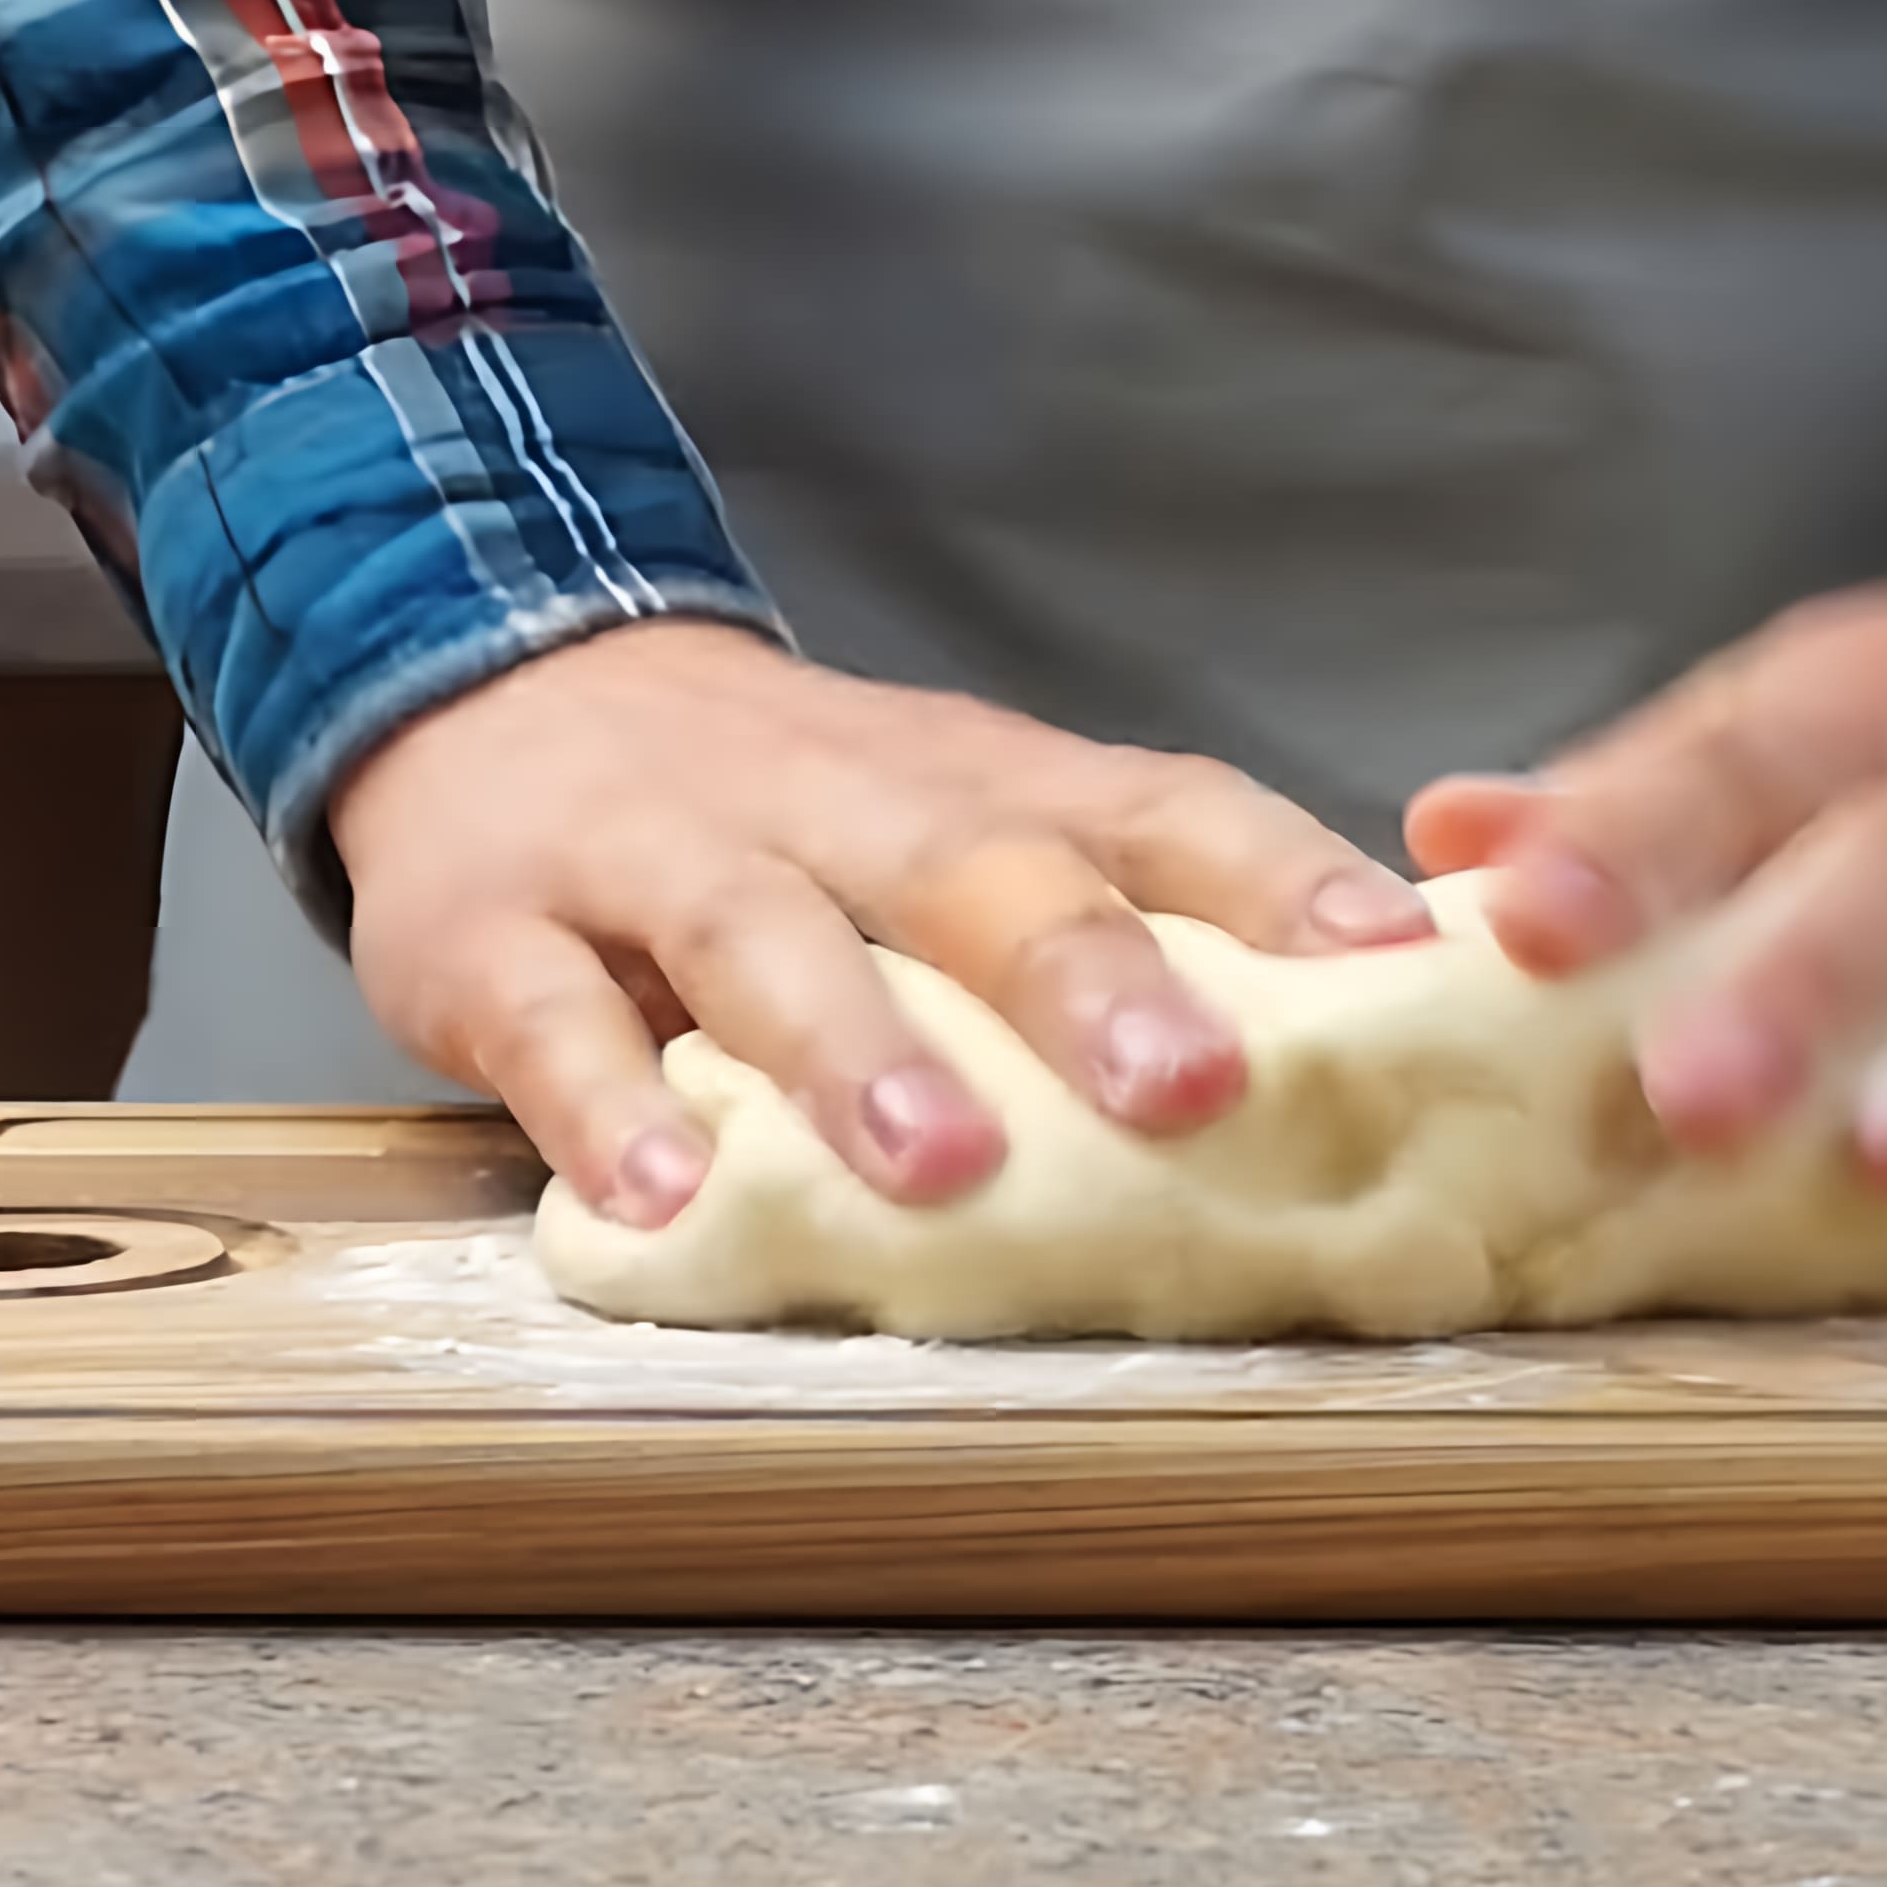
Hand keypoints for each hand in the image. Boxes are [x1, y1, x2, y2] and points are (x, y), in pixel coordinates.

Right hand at [334, 621, 1431, 1224]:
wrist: (492, 683)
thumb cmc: (789, 812)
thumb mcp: (956, 817)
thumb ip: (1117, 910)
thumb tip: (1361, 1036)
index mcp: (976, 781)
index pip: (1150, 804)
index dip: (1275, 878)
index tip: (1397, 961)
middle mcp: (832, 801)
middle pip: (970, 868)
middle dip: (1087, 976)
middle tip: (1194, 1088)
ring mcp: (654, 856)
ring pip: (764, 935)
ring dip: (858, 1053)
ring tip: (943, 1168)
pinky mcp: (490, 933)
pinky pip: (547, 1017)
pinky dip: (602, 1112)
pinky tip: (661, 1204)